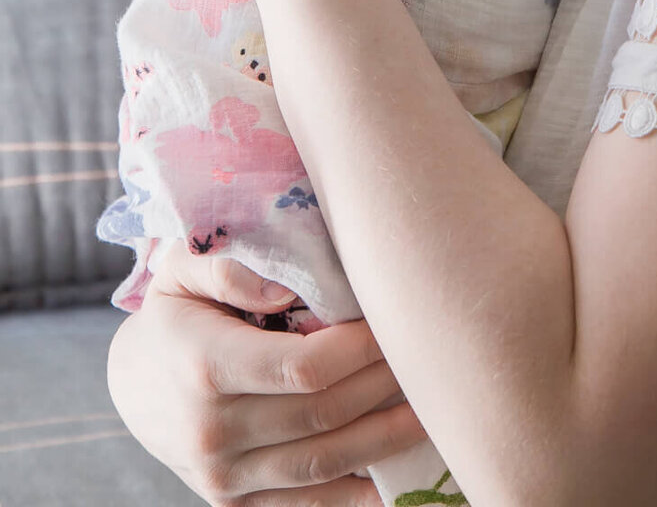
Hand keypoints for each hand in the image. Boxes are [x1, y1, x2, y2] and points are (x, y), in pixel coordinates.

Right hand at [108, 245, 425, 504]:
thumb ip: (228, 266)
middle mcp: (213, 430)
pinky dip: (356, 495)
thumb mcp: (183, 267)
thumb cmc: (173, 310)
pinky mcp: (233, 504)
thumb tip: (284, 290)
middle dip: (385, 387)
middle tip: (430, 357)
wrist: (132, 385)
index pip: (304, 368)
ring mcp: (223, 477)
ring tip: (432, 410)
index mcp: (205, 366)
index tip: (394, 324)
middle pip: (324, 416)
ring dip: (385, 440)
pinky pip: (306, 505)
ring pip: (323, 465)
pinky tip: (399, 475)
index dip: (360, 350)